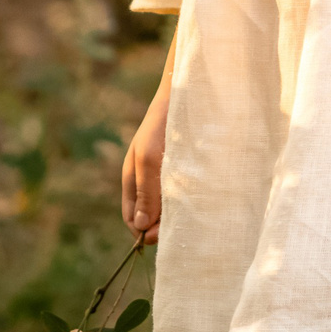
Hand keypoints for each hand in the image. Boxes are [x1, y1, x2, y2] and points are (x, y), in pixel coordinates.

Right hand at [121, 41, 176, 243]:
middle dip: (161, 225)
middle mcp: (147, 181)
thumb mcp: (149, 160)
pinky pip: (181, 195)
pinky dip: (188, 202)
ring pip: (167, 208)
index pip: (132, 219)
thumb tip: (141, 230)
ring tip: (190, 213)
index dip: (144, 232)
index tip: (160, 235)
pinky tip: (198, 201)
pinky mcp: (184, 170)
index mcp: (132, 180)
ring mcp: (165, 175)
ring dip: (176, 215)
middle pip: (150, 217)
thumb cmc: (163, 127)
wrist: (186, 96)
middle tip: (178, 225)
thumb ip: (145, 194)